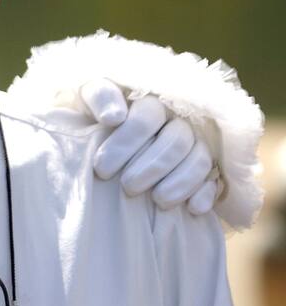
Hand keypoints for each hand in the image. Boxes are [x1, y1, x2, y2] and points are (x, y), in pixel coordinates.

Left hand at [82, 79, 218, 214]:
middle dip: (152, 167)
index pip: (147, 117)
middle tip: (128, 187)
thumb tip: (113, 117)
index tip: (102, 168)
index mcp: (151, 102)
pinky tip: (193, 208)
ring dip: (181, 182)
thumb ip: (100, 97)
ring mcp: (197, 143)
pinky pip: (216, 179)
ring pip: (199, 160)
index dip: (125, 143)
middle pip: (177, 141)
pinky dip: (206, 193)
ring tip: (158, 201)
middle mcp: (179, 120)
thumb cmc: (98, 115)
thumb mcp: (89, 97)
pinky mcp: (209, 167)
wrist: (104, 134)